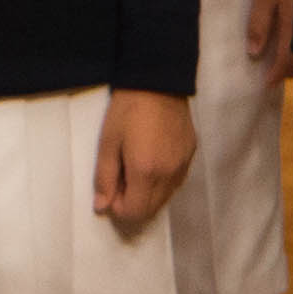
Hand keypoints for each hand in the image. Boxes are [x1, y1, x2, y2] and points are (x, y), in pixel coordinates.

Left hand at [96, 89, 194, 232]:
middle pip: (151, 209)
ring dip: (147, 195)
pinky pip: (175, 183)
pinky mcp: (191, 155)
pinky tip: (151, 163)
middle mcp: (169, 175)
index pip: (135, 212)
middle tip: (120, 181)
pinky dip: (161, 184)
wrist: (158, 82)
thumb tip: (101, 207)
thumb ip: (105, 178)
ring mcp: (183, 166)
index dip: (118, 208)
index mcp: (146, 172)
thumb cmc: (127, 111)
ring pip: (165, 198)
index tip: (110, 190)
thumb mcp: (107, 143)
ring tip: (134, 170)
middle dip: (133, 204)